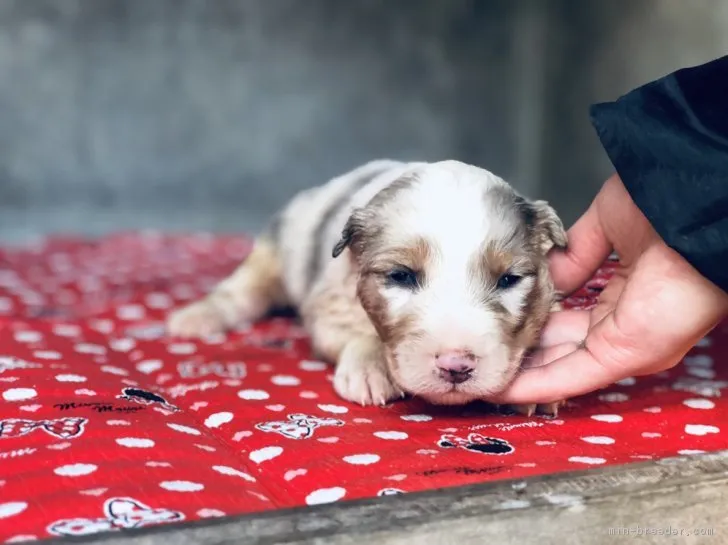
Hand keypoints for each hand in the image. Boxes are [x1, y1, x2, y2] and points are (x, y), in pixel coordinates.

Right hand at [497, 174, 727, 403]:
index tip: (492, 325)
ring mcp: (622, 342)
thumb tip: (540, 275)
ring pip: (559, 367)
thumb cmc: (660, 207)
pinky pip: (571, 376)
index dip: (527, 323)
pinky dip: (534, 385)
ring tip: (476, 378)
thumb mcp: (604, 226)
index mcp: (620, 292)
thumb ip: (572, 255)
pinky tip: (498, 388)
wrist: (685, 207)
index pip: (565, 317)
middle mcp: (620, 322)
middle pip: (558, 347)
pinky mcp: (622, 355)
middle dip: (517, 353)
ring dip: (518, 376)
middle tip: (476, 357)